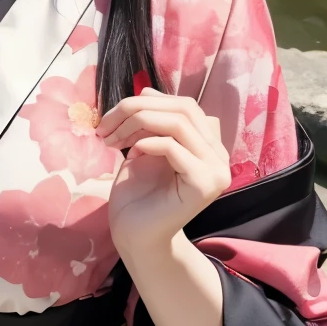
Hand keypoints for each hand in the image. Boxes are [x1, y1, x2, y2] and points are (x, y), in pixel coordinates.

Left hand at [99, 91, 230, 264]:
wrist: (134, 235)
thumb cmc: (138, 195)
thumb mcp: (143, 147)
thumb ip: (152, 122)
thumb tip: (148, 90)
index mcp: (208, 145)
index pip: (186, 106)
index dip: (150, 101)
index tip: (116, 114)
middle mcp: (219, 156)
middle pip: (185, 108)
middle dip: (140, 108)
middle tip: (107, 122)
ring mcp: (216, 171)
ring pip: (179, 123)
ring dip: (138, 123)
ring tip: (112, 138)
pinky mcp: (204, 184)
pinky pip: (174, 147)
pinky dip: (147, 143)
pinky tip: (130, 154)